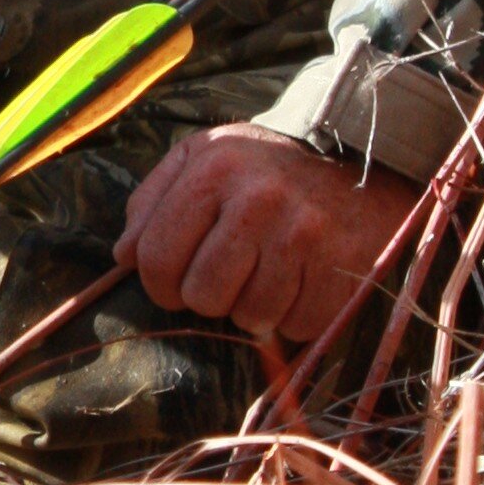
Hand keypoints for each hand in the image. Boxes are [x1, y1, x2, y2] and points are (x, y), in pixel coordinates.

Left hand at [115, 123, 418, 348]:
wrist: (358, 159)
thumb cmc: (264, 168)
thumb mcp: (201, 158)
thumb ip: (152, 202)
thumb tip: (125, 257)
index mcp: (213, 169)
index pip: (156, 258)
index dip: (158, 284)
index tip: (173, 283)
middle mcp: (258, 200)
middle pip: (202, 296)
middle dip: (207, 297)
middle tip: (226, 277)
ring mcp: (303, 234)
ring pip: (250, 317)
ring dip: (252, 308)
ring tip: (266, 275)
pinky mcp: (341, 266)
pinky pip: (296, 326)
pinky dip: (292, 316)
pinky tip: (299, 283)